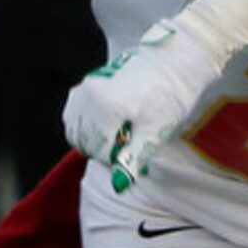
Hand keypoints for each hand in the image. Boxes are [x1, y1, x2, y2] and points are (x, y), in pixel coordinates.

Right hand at [61, 19, 224, 191]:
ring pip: (74, 130)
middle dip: (103, 150)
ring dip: (91, 140)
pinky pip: (73, 115)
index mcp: (107, 108)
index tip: (134, 155)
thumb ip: (133, 157)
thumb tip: (119, 185)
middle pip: (84, 141)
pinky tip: (107, 126)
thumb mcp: (155, 131)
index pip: (99, 150)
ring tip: (118, 137)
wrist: (173, 62)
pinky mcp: (86, 84)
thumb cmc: (169, 96)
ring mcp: (85, 88)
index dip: (116, 159)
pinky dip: (85, 126)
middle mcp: (90, 96)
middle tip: (127, 148)